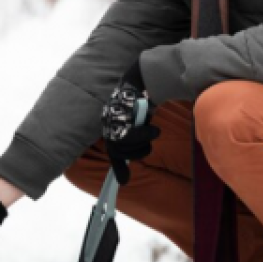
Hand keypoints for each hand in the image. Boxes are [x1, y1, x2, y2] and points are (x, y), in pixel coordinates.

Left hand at [101, 60, 160, 179]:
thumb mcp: (138, 127)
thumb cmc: (141, 104)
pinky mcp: (121, 114)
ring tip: (151, 131)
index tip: (123, 182)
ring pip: (126, 144)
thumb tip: (130, 169)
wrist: (143, 79)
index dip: (118, 167)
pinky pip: (132, 134)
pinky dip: (146, 134)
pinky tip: (154, 129)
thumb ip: (134, 144)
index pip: (113, 151)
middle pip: (119, 151)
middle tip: (147, 144)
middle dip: (136, 152)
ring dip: (143, 142)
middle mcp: (108, 124)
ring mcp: (113, 119)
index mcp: (110, 127)